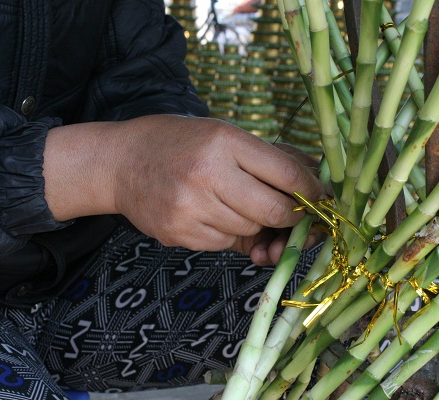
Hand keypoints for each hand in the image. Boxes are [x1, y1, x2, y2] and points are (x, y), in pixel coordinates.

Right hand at [43, 115, 324, 263]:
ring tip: (231, 201)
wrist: (119, 163)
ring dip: (253, 222)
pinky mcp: (178, 233)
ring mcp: (190, 208)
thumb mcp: (221, 133)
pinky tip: (208, 213)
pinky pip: (224, 243)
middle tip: (285, 209)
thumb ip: (266, 158)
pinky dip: (227, 233)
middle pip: (274, 210)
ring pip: (250, 230)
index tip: (318, 196)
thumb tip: (313, 183)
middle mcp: (207, 174)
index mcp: (222, 141)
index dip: (310, 190)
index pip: (286, 173)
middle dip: (289, 215)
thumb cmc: (176, 143)